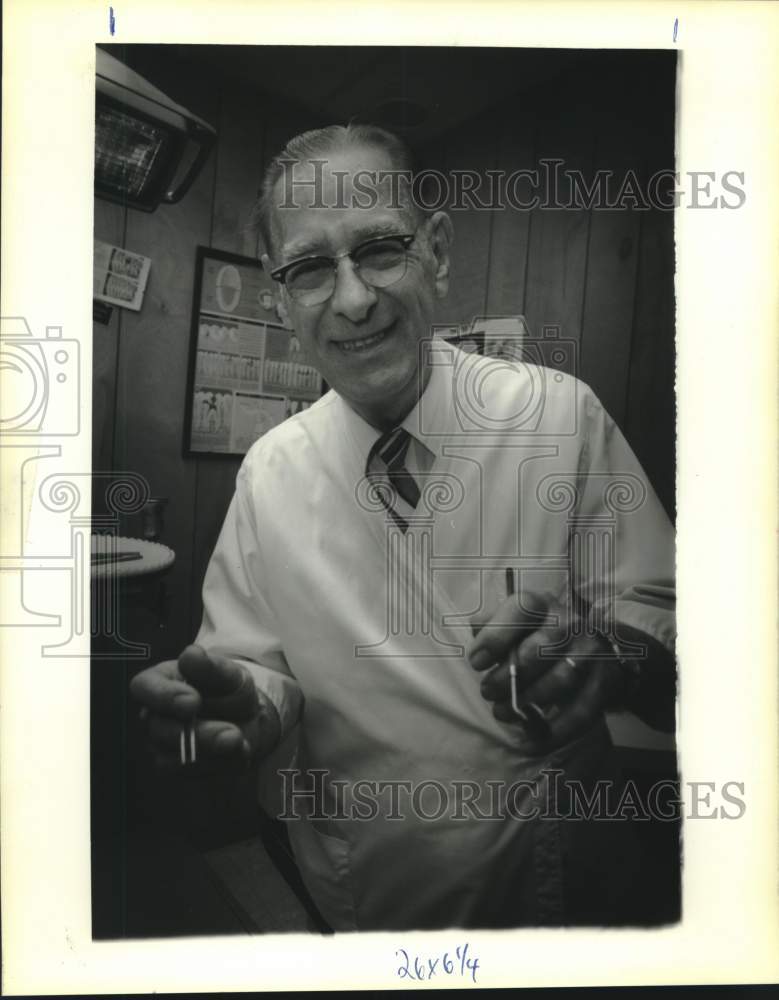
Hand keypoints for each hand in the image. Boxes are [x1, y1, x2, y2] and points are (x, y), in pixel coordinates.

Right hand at [129, 644, 279, 770]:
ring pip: (174, 758)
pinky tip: (241, 752)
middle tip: (231, 734)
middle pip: (161, 729)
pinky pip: (193, 773)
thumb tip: (192, 654)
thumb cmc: (228, 689)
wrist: (248, 717)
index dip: (164, 696)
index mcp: (160, 682)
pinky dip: (221, 765)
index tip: (193, 701)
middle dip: (200, 734)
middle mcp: (154, 715)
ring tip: (240, 742)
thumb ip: (211, 667)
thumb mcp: (228, 673)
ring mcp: (162, 744)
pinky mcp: (177, 767)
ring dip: (212, 753)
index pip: (144, 687)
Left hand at [466, 593, 622, 753]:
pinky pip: (582, 710)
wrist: (587, 651)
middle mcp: (570, 623)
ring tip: (502, 712)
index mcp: (542, 605)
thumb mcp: (513, 624)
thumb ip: (491, 625)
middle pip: (540, 649)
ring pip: (561, 680)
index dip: (496, 636)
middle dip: (507, 677)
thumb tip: (477, 632)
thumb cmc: (535, 637)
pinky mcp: (603, 681)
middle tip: (488, 691)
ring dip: (527, 701)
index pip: (522, 609)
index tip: (477, 662)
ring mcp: (590, 652)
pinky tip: (531, 740)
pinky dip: (555, 730)